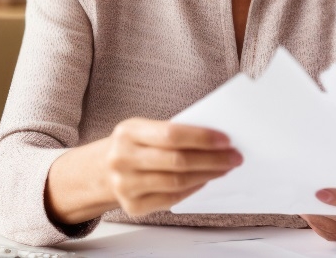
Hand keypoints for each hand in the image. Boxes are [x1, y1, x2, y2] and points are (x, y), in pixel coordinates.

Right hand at [103, 118, 242, 217]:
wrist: (102, 170)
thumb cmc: (135, 145)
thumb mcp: (145, 129)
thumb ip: (174, 132)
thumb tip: (216, 139)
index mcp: (128, 132)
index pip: (172, 134)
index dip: (202, 138)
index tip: (226, 140)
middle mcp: (122, 158)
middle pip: (177, 161)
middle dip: (212, 159)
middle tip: (234, 157)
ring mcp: (125, 185)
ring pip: (177, 182)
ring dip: (207, 175)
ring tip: (225, 168)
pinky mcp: (132, 206)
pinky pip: (171, 198)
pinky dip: (193, 189)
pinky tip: (206, 180)